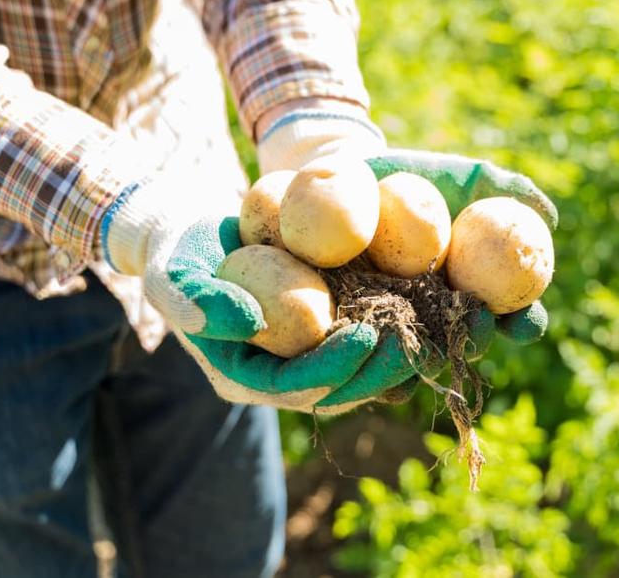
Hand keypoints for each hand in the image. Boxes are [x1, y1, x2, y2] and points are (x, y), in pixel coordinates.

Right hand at [99, 182, 412, 412]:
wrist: (196, 233)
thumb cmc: (178, 254)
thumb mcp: (174, 274)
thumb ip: (197, 302)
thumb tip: (248, 321)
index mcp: (245, 378)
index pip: (296, 386)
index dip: (335, 367)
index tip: (367, 335)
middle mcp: (283, 375)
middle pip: (341, 385)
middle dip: (383, 367)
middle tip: (419, 338)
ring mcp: (310, 354)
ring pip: (365, 366)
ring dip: (406, 351)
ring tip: (444, 327)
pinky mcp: (332, 328)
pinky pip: (374, 334)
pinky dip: (407, 322)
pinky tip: (441, 303)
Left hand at [255, 107, 557, 403]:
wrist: (339, 179)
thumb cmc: (408, 177)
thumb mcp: (456, 175)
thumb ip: (502, 188)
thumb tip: (547, 214)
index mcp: (472, 292)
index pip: (511, 316)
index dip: (525, 323)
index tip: (526, 319)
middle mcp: (438, 319)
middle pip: (466, 342)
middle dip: (477, 339)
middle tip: (480, 323)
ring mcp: (395, 330)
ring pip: (417, 356)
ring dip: (426, 355)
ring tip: (428, 342)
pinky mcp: (348, 334)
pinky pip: (360, 357)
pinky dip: (366, 358)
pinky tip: (367, 349)